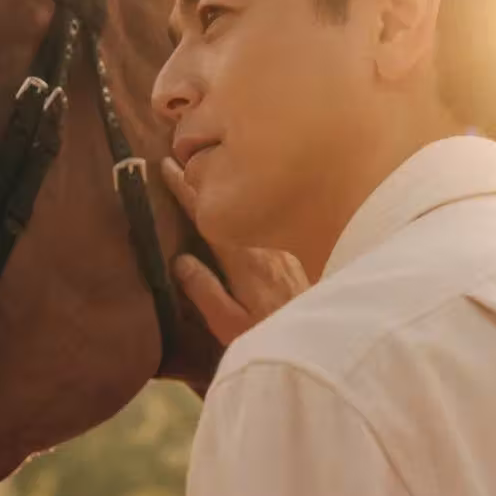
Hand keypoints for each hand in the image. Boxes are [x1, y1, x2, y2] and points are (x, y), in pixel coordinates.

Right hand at [161, 158, 310, 345]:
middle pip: (228, 201)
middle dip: (200, 177)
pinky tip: (238, 199)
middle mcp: (262, 245)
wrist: (328, 339)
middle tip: (178, 156)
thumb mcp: (230, 324)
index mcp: (243, 261)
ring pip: (247, 205)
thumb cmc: (273, 335)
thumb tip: (179, 260)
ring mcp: (279, 246)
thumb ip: (204, 292)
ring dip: (223, 187)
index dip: (185, 191)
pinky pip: (261, 215)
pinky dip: (245, 201)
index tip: (167, 167)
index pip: (207, 217)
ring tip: (204, 169)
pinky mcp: (291, 252)